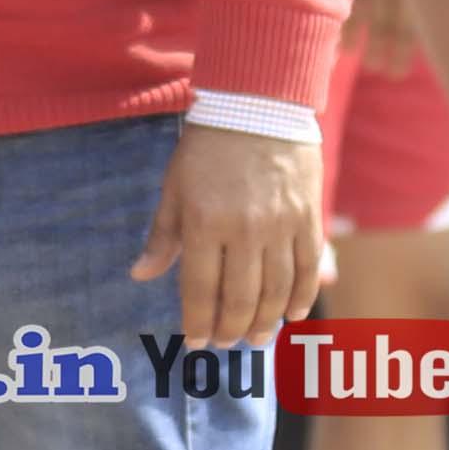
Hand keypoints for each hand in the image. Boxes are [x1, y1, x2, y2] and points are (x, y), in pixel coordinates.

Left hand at [136, 119, 322, 353]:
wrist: (258, 105)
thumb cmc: (207, 147)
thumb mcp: (175, 187)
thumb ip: (163, 235)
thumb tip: (140, 275)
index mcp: (204, 222)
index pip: (199, 289)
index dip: (197, 322)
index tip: (196, 342)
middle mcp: (244, 229)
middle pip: (239, 298)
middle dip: (230, 329)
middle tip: (227, 344)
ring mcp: (280, 225)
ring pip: (275, 290)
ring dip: (265, 321)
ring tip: (257, 339)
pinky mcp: (308, 217)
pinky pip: (306, 268)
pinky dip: (301, 297)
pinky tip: (293, 315)